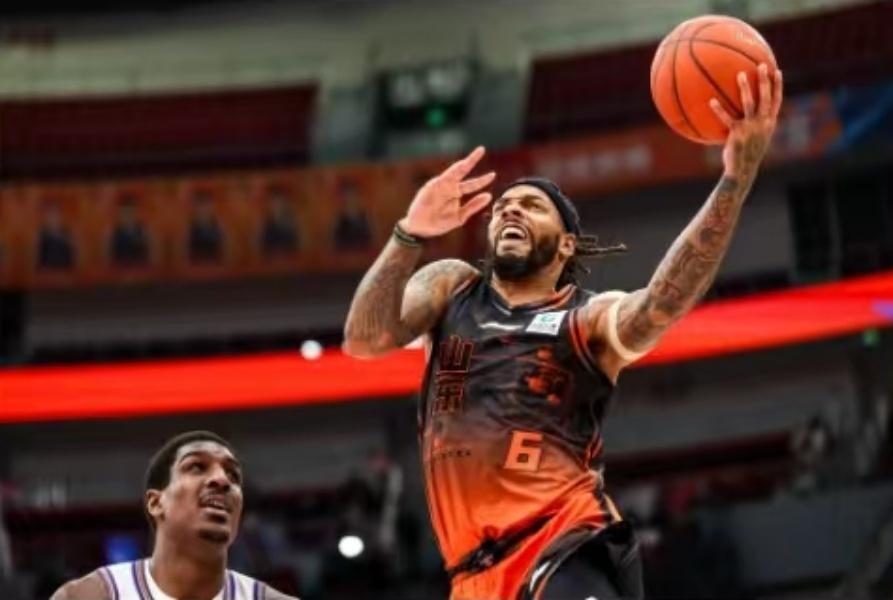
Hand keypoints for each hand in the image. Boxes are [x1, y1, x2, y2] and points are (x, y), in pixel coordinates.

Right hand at [400, 146, 495, 237]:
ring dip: (464, 163)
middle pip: (463, 171)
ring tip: (476, 153)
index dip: (482, 180)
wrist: (420, 229)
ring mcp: (441, 185)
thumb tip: (489, 195)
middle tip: (482, 149)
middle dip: (472, 160)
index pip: (472, 184)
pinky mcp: (433, 186)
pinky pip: (445, 177)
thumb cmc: (438, 223)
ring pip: (454, 171)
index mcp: (456, 193)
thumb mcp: (460, 217)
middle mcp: (449, 186)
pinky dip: (454, 171)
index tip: (493, 174)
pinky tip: (462, 165)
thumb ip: (473, 206)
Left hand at [710, 63, 782, 179]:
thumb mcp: (756, 138)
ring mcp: (751, 128)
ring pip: (750, 103)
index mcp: (769, 123)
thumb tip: (745, 113)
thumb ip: (754, 124)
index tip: (776, 71)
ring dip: (746, 88)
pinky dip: (719, 110)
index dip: (778, 86)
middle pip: (766, 97)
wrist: (742, 170)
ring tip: (740, 74)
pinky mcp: (738, 134)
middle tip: (761, 65)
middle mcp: (763, 123)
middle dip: (765, 80)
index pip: (777, 101)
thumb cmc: (747, 153)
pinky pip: (727, 118)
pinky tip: (711, 101)